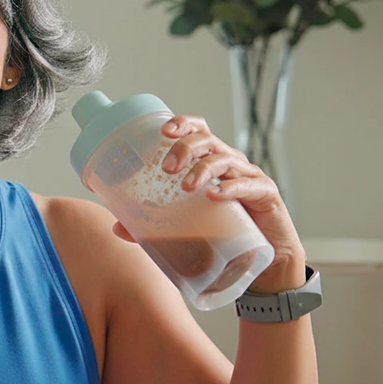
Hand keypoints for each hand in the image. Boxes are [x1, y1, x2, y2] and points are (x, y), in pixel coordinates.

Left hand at [110, 114, 306, 293]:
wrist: (262, 260)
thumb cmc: (222, 231)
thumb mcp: (184, 225)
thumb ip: (151, 225)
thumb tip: (116, 228)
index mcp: (209, 161)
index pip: (198, 130)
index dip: (182, 124)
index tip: (163, 131)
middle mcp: (230, 163)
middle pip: (207, 141)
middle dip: (184, 149)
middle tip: (166, 168)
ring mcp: (249, 177)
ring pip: (225, 160)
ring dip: (202, 169)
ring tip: (186, 186)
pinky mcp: (266, 195)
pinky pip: (248, 186)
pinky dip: (230, 188)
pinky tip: (214, 195)